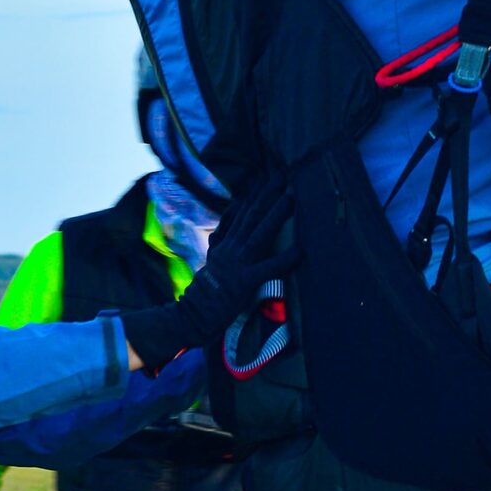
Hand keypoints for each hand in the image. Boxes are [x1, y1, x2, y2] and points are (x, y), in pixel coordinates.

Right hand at [122, 177, 288, 375]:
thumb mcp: (210, 259)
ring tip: (291, 197)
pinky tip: (300, 251)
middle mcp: (231, 249)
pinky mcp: (244, 282)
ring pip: (258, 234)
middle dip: (266, 193)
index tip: (267, 175)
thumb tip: (226, 218)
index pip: (241, 213)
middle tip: (281, 173)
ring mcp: (237, 264)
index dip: (255, 193)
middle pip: (250, 216)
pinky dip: (285, 259)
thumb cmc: (205, 291)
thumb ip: (220, 237)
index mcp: (225, 244)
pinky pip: (268, 269)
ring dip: (275, 215)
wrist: (190, 316)